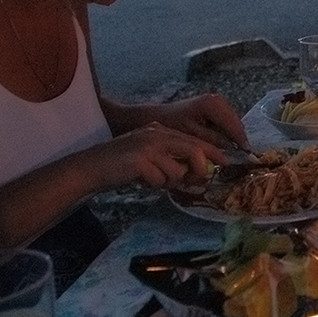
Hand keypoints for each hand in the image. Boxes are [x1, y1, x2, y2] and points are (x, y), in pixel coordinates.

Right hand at [87, 122, 228, 188]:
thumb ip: (172, 160)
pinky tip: (141, 181)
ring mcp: (148, 145)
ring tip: (153, 179)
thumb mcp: (150, 157)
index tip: (227, 164)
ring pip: (178, 170)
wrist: (90, 167)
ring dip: (169, 181)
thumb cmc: (122, 166)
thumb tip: (199, 174)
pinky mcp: (140, 160)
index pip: (195, 140)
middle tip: (195, 181)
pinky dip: (154, 185)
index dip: (213, 153)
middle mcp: (157, 133)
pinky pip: (160, 180)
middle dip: (200, 170)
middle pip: (194, 150)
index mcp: (161, 131)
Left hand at [149, 93, 249, 150]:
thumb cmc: (171, 126)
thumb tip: (231, 149)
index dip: (241, 140)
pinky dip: (227, 131)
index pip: (234, 125)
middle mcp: (217, 99)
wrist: (157, 116)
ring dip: (234, 135)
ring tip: (234, 150)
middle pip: (236, 122)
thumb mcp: (192, 136)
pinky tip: (225, 142)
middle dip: (238, 137)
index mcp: (212, 105)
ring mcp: (217, 101)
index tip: (247, 154)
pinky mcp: (214, 105)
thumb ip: (213, 141)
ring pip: (233, 121)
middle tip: (242, 155)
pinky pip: (227, 120)